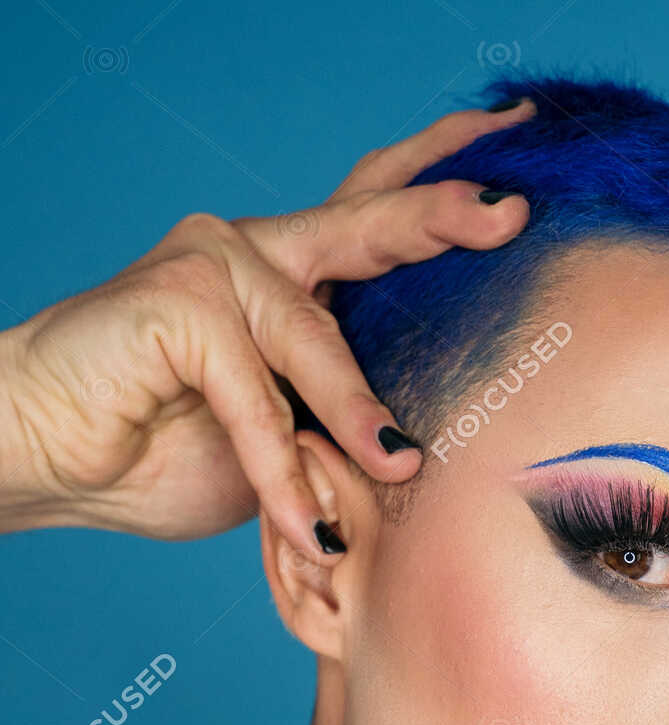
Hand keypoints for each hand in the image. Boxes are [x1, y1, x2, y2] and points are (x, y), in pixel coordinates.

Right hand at [0, 100, 533, 557]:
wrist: (56, 460)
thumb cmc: (165, 454)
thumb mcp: (288, 445)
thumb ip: (341, 427)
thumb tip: (420, 459)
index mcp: (292, 278)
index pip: (378, 218)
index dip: (444, 189)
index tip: (517, 167)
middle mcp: (259, 254)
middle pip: (367, 223)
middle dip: (442, 216)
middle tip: (512, 213)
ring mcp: (213, 263)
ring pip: (313, 339)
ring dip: (355, 414)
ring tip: (396, 470)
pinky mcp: (175, 300)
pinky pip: (252, 391)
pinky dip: (278, 464)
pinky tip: (302, 518)